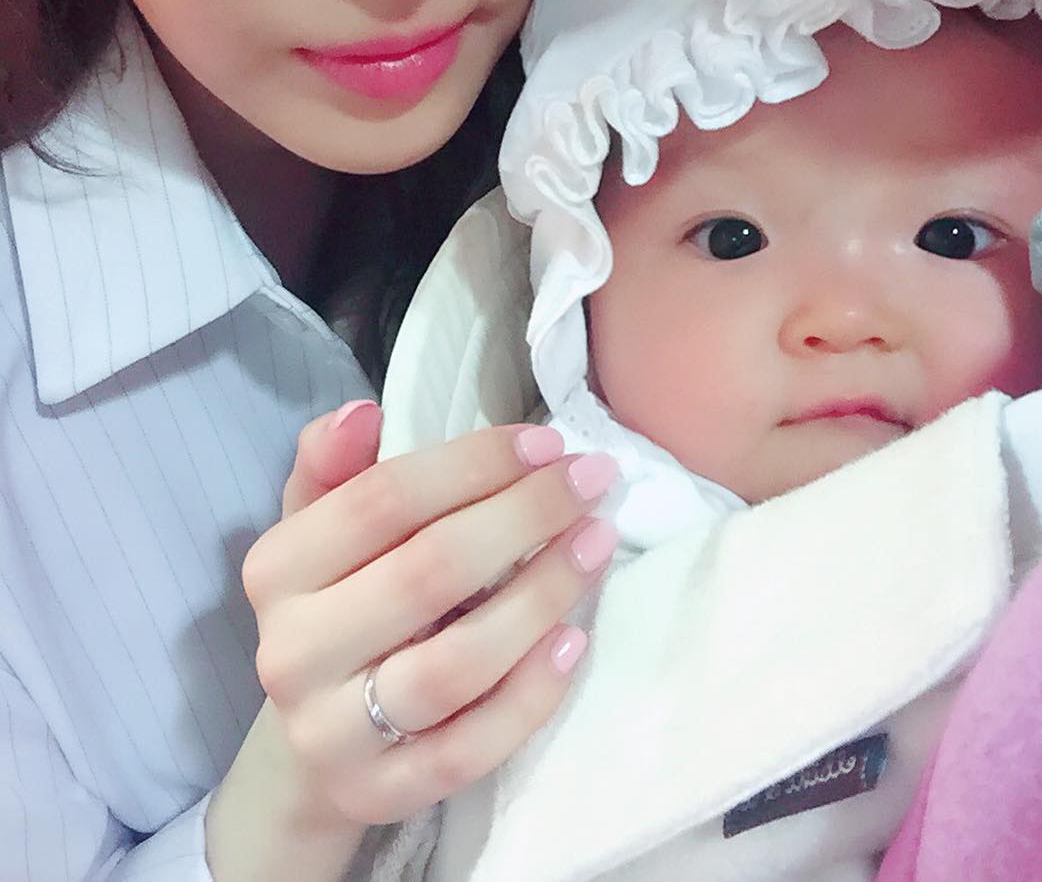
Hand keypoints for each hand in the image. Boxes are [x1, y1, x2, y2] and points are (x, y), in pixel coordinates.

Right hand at [241, 401, 618, 826]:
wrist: (310, 749)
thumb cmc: (337, 609)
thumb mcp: (319, 531)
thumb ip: (334, 467)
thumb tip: (361, 412)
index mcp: (277, 570)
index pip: (381, 500)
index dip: (472, 465)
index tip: (546, 444)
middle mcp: (292, 652)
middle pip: (427, 573)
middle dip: (523, 517)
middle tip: (591, 482)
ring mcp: (334, 733)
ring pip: (454, 666)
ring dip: (540, 597)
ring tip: (597, 545)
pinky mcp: (380, 795)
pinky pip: (470, 749)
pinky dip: (530, 696)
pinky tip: (574, 642)